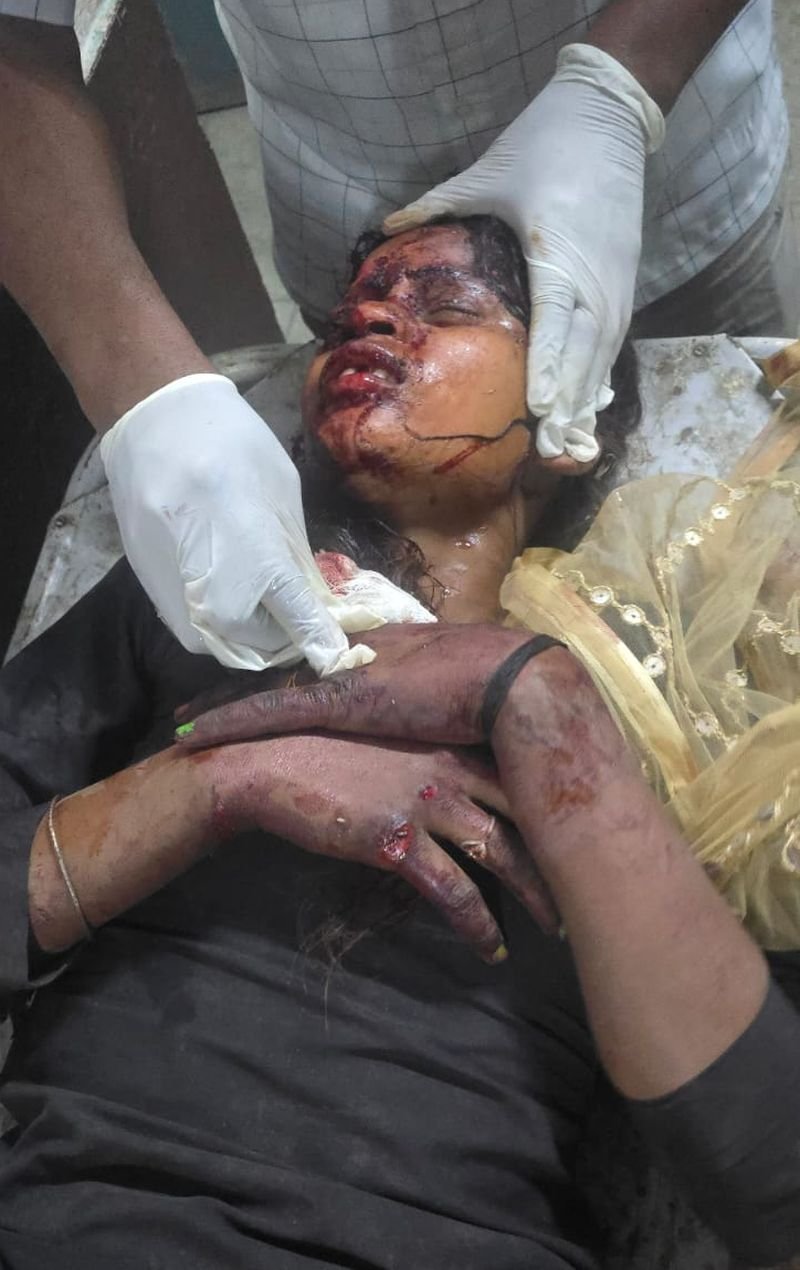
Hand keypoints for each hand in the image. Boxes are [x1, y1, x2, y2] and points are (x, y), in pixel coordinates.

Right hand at [100, 373, 365, 674]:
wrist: (153, 419)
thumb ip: (295, 556)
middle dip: (285, 640)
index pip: (298, 619)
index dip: (323, 641)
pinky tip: (232, 596)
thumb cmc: (232, 443)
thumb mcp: (282, 493)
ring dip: (252, 640)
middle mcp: (211, 587)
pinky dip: (219, 627)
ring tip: (268, 610)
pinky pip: (193, 630)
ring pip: (222, 648)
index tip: (338, 654)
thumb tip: (314, 601)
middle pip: (258, 647)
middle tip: (300, 619)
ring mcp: (174, 592)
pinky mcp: (150, 589)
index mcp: (255, 554)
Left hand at [176, 623, 542, 747]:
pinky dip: (230, 722)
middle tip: (194, 708)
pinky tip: (194, 736)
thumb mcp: (464, 688)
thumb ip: (441, 699)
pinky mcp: (341, 702)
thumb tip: (442, 714)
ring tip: (183, 727)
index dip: (285, 675)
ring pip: (268, 691)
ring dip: (223, 710)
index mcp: (387, 648)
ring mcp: (347, 675)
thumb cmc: (504, 689)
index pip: (320, 661)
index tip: (257, 686)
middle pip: (285, 672)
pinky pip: (271, 712)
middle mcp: (359, 654)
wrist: (522, 685)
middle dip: (240, 691)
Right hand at [214, 732, 557, 957]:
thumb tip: (462, 774)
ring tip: (555, 927)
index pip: (520, 769)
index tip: (581, 827)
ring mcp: (426, 801)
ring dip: (533, 895)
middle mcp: (449, 765)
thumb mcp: (387, 737)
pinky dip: (478, 924)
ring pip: (501, 852)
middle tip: (588, 882)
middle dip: (561, 850)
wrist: (268, 764)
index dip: (554, 801)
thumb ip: (431, 751)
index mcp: (449, 737)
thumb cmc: (322, 747)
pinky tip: (491, 948)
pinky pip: (453, 891)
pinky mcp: (398, 840)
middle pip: (526, 810)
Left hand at [383, 44, 663, 461]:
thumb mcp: (488, 172)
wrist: (609, 111)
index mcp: (557, 251)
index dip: (551, 366)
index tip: (541, 408)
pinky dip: (601, 377)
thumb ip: (437, 204)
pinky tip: (591, 410)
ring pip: (603, 354)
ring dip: (588, 401)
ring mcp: (614, 281)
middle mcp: (593, 276)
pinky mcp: (623, 281)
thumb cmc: (545, 141)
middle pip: (585, 352)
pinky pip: (613, 340)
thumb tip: (384, 226)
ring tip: (572, 448)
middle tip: (553, 452)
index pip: (556, 320)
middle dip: (570, 405)